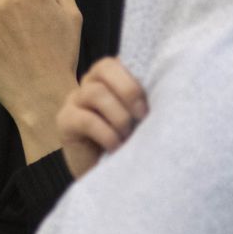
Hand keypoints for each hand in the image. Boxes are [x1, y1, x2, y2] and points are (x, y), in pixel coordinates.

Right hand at [58, 57, 147, 178]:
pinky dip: (106, 133)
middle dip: (128, 90)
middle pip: (104, 68)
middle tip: (142, 115)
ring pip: (95, 93)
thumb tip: (167, 92)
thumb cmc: (127, 139)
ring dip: (118, 116)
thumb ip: (144, 100)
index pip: (119, 60)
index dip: (136, 76)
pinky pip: (86, 119)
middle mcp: (90, 81)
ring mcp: (75, 99)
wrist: (103, 172)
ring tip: (128, 135)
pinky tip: (116, 146)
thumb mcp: (138, 116)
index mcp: (110, 75)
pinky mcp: (65, 120)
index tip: (153, 98)